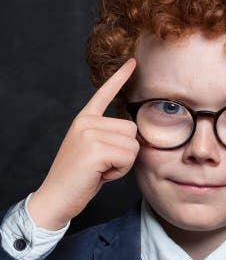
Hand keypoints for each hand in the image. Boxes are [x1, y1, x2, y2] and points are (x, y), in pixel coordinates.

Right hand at [28, 58, 139, 229]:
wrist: (56, 197)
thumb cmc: (79, 177)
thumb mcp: (94, 150)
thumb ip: (109, 137)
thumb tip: (134, 134)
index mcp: (84, 120)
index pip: (104, 94)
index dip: (120, 77)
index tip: (132, 62)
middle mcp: (86, 122)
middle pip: (132, 129)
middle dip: (125, 151)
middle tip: (103, 164)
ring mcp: (89, 134)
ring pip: (133, 144)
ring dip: (123, 163)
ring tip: (101, 169)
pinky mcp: (94, 149)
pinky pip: (128, 157)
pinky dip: (120, 171)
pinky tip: (100, 174)